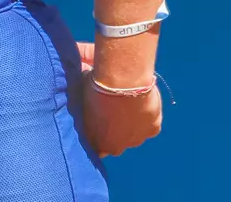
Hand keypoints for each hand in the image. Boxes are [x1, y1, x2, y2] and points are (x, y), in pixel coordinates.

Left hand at [75, 41, 163, 157]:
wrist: (122, 83)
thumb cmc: (95, 89)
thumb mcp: (82, 100)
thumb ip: (83, 107)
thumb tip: (77, 95)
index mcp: (96, 143)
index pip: (96, 147)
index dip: (97, 133)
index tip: (97, 121)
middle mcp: (116, 148)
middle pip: (116, 143)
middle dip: (115, 131)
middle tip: (113, 111)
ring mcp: (135, 140)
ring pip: (134, 135)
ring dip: (131, 124)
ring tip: (129, 104)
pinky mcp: (152, 130)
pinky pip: (150, 126)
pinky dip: (147, 117)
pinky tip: (142, 103)